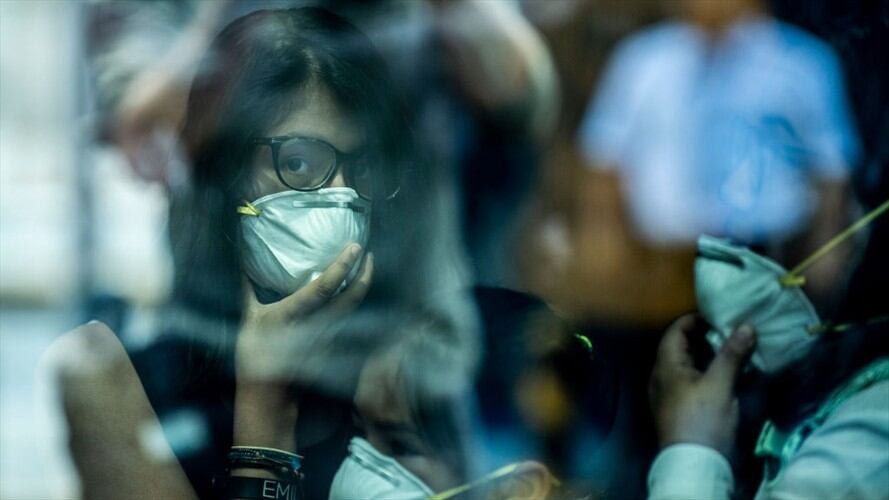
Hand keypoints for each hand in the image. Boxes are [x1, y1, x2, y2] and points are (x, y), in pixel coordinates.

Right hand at [233, 243, 372, 448]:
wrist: (270, 398)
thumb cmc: (254, 357)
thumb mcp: (247, 320)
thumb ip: (247, 290)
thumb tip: (239, 263)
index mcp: (292, 314)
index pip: (324, 287)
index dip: (342, 266)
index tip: (355, 247)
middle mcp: (316, 325)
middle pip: (351, 297)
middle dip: (364, 273)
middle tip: (368, 253)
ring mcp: (328, 338)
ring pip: (353, 308)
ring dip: (362, 287)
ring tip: (365, 266)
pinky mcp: (332, 346)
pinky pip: (348, 319)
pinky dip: (354, 302)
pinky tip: (354, 291)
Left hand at [649, 315, 755, 457]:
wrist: (693, 464)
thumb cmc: (702, 419)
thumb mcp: (719, 384)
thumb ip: (731, 354)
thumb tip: (746, 325)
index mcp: (665, 366)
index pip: (675, 331)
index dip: (694, 320)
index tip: (719, 316)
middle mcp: (662, 376)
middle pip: (681, 347)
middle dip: (705, 338)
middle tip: (731, 331)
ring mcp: (669, 394)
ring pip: (688, 366)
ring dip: (708, 356)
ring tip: (733, 349)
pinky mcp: (680, 408)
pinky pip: (691, 382)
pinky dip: (707, 373)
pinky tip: (727, 375)